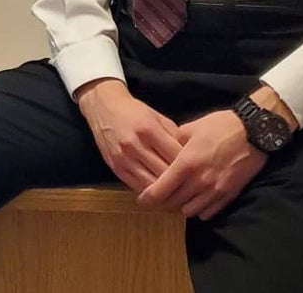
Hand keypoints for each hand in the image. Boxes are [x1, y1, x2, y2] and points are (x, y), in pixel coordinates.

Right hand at [74, 78, 184, 192]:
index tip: (199, 172)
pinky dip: (150, 192)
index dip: (189, 166)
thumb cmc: (134, 112)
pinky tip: (161, 192)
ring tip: (180, 194)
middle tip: (194, 188)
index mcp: (148, 129)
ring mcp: (123, 158)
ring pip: (151, 183)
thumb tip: (190, 156)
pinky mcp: (115, 167)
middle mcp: (134, 145)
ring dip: (166, 191)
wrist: (103, 108)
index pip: (174, 155)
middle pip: (164, 171)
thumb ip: (174, 135)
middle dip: (181, 181)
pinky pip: (136, 186)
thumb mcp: (157, 117)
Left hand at [135, 110, 266, 219]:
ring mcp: (215, 190)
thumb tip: (161, 151)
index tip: (143, 198)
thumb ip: (173, 143)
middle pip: (172, 204)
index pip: (160, 190)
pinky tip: (197, 199)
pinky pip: (208, 213)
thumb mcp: (190, 129)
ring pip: (189, 211)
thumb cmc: (220, 126)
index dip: (148, 197)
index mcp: (186, 164)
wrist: (254, 132)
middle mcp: (199, 181)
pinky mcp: (229, 195)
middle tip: (160, 196)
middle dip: (163, 202)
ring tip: (179, 197)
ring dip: (181, 206)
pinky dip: (199, 209)